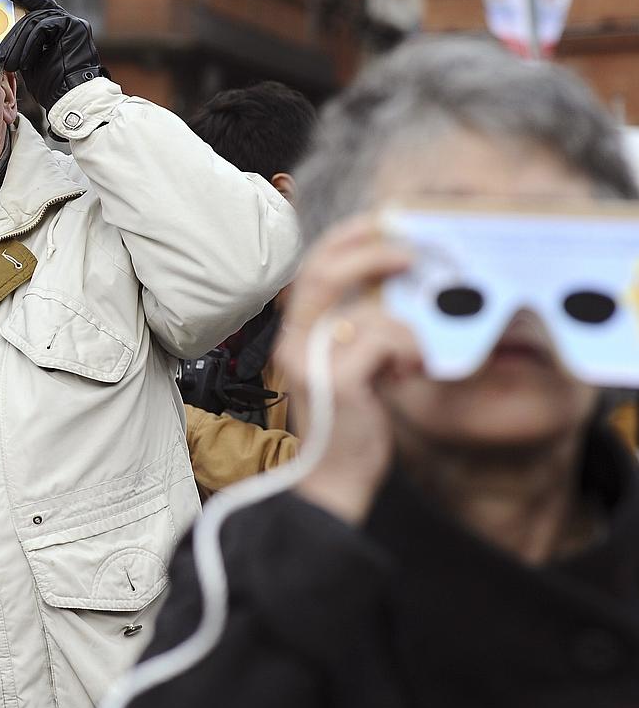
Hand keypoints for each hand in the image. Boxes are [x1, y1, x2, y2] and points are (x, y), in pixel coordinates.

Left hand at [0, 0, 105, 112]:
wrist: (73, 99)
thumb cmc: (53, 86)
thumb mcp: (31, 62)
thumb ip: (24, 45)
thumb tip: (3, 38)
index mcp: (57, 28)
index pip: (36, 5)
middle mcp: (67, 22)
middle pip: (33, 14)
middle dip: (11, 29)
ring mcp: (72, 22)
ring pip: (36, 20)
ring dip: (17, 42)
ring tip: (6, 61)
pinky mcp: (74, 26)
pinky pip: (43, 27)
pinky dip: (30, 44)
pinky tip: (23, 62)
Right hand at [273, 215, 421, 524]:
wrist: (331, 485)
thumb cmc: (346, 429)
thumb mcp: (352, 370)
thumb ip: (361, 334)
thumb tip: (397, 296)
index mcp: (296, 336)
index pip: (311, 269)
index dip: (343, 240)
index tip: (379, 222)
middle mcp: (294, 343)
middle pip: (323, 274)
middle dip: (369, 254)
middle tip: (409, 253)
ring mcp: (310, 362)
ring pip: (369, 315)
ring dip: (407, 333)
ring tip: (414, 360)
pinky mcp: (336, 383)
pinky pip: (383, 343)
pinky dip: (407, 354)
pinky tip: (408, 374)